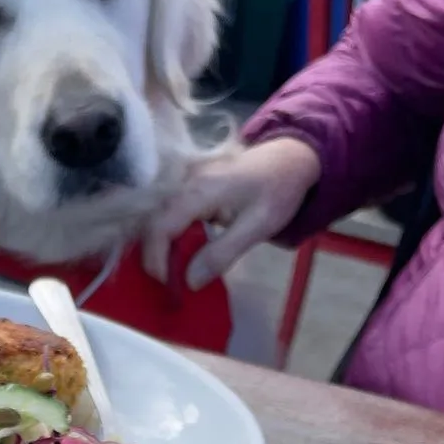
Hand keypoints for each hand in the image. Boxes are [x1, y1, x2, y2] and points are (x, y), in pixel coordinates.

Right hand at [146, 139, 321, 288]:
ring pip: (158, 219)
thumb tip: (190, 281)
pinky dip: (171, 239)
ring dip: (161, 249)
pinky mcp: (189, 189)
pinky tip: (183, 255)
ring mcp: (186, 184)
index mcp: (200, 190)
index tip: (167, 285)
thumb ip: (222, 253)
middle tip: (170, 285)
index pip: (161, 226)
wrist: (289, 158)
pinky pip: (170, 215)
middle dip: (155, 257)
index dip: (156, 258)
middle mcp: (185, 184)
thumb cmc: (277, 190)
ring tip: (174, 274)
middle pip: (154, 223)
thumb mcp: (257, 226)